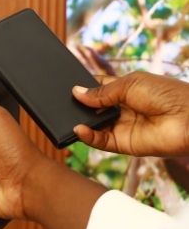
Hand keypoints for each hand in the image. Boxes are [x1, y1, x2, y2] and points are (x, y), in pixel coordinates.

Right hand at [73, 72, 188, 156]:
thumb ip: (102, 92)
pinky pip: (101, 141)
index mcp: (125, 90)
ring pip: (94, 126)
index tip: (66, 86)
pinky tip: (80, 129)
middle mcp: (122, 109)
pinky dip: (88, 136)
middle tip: (62, 103)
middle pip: (93, 108)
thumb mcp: (130, 85)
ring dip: (81, 121)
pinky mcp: (124, 144)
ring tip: (67, 116)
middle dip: (78, 105)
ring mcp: (122, 127)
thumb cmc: (167, 95)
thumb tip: (76, 92)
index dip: (83, 87)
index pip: (98, 88)